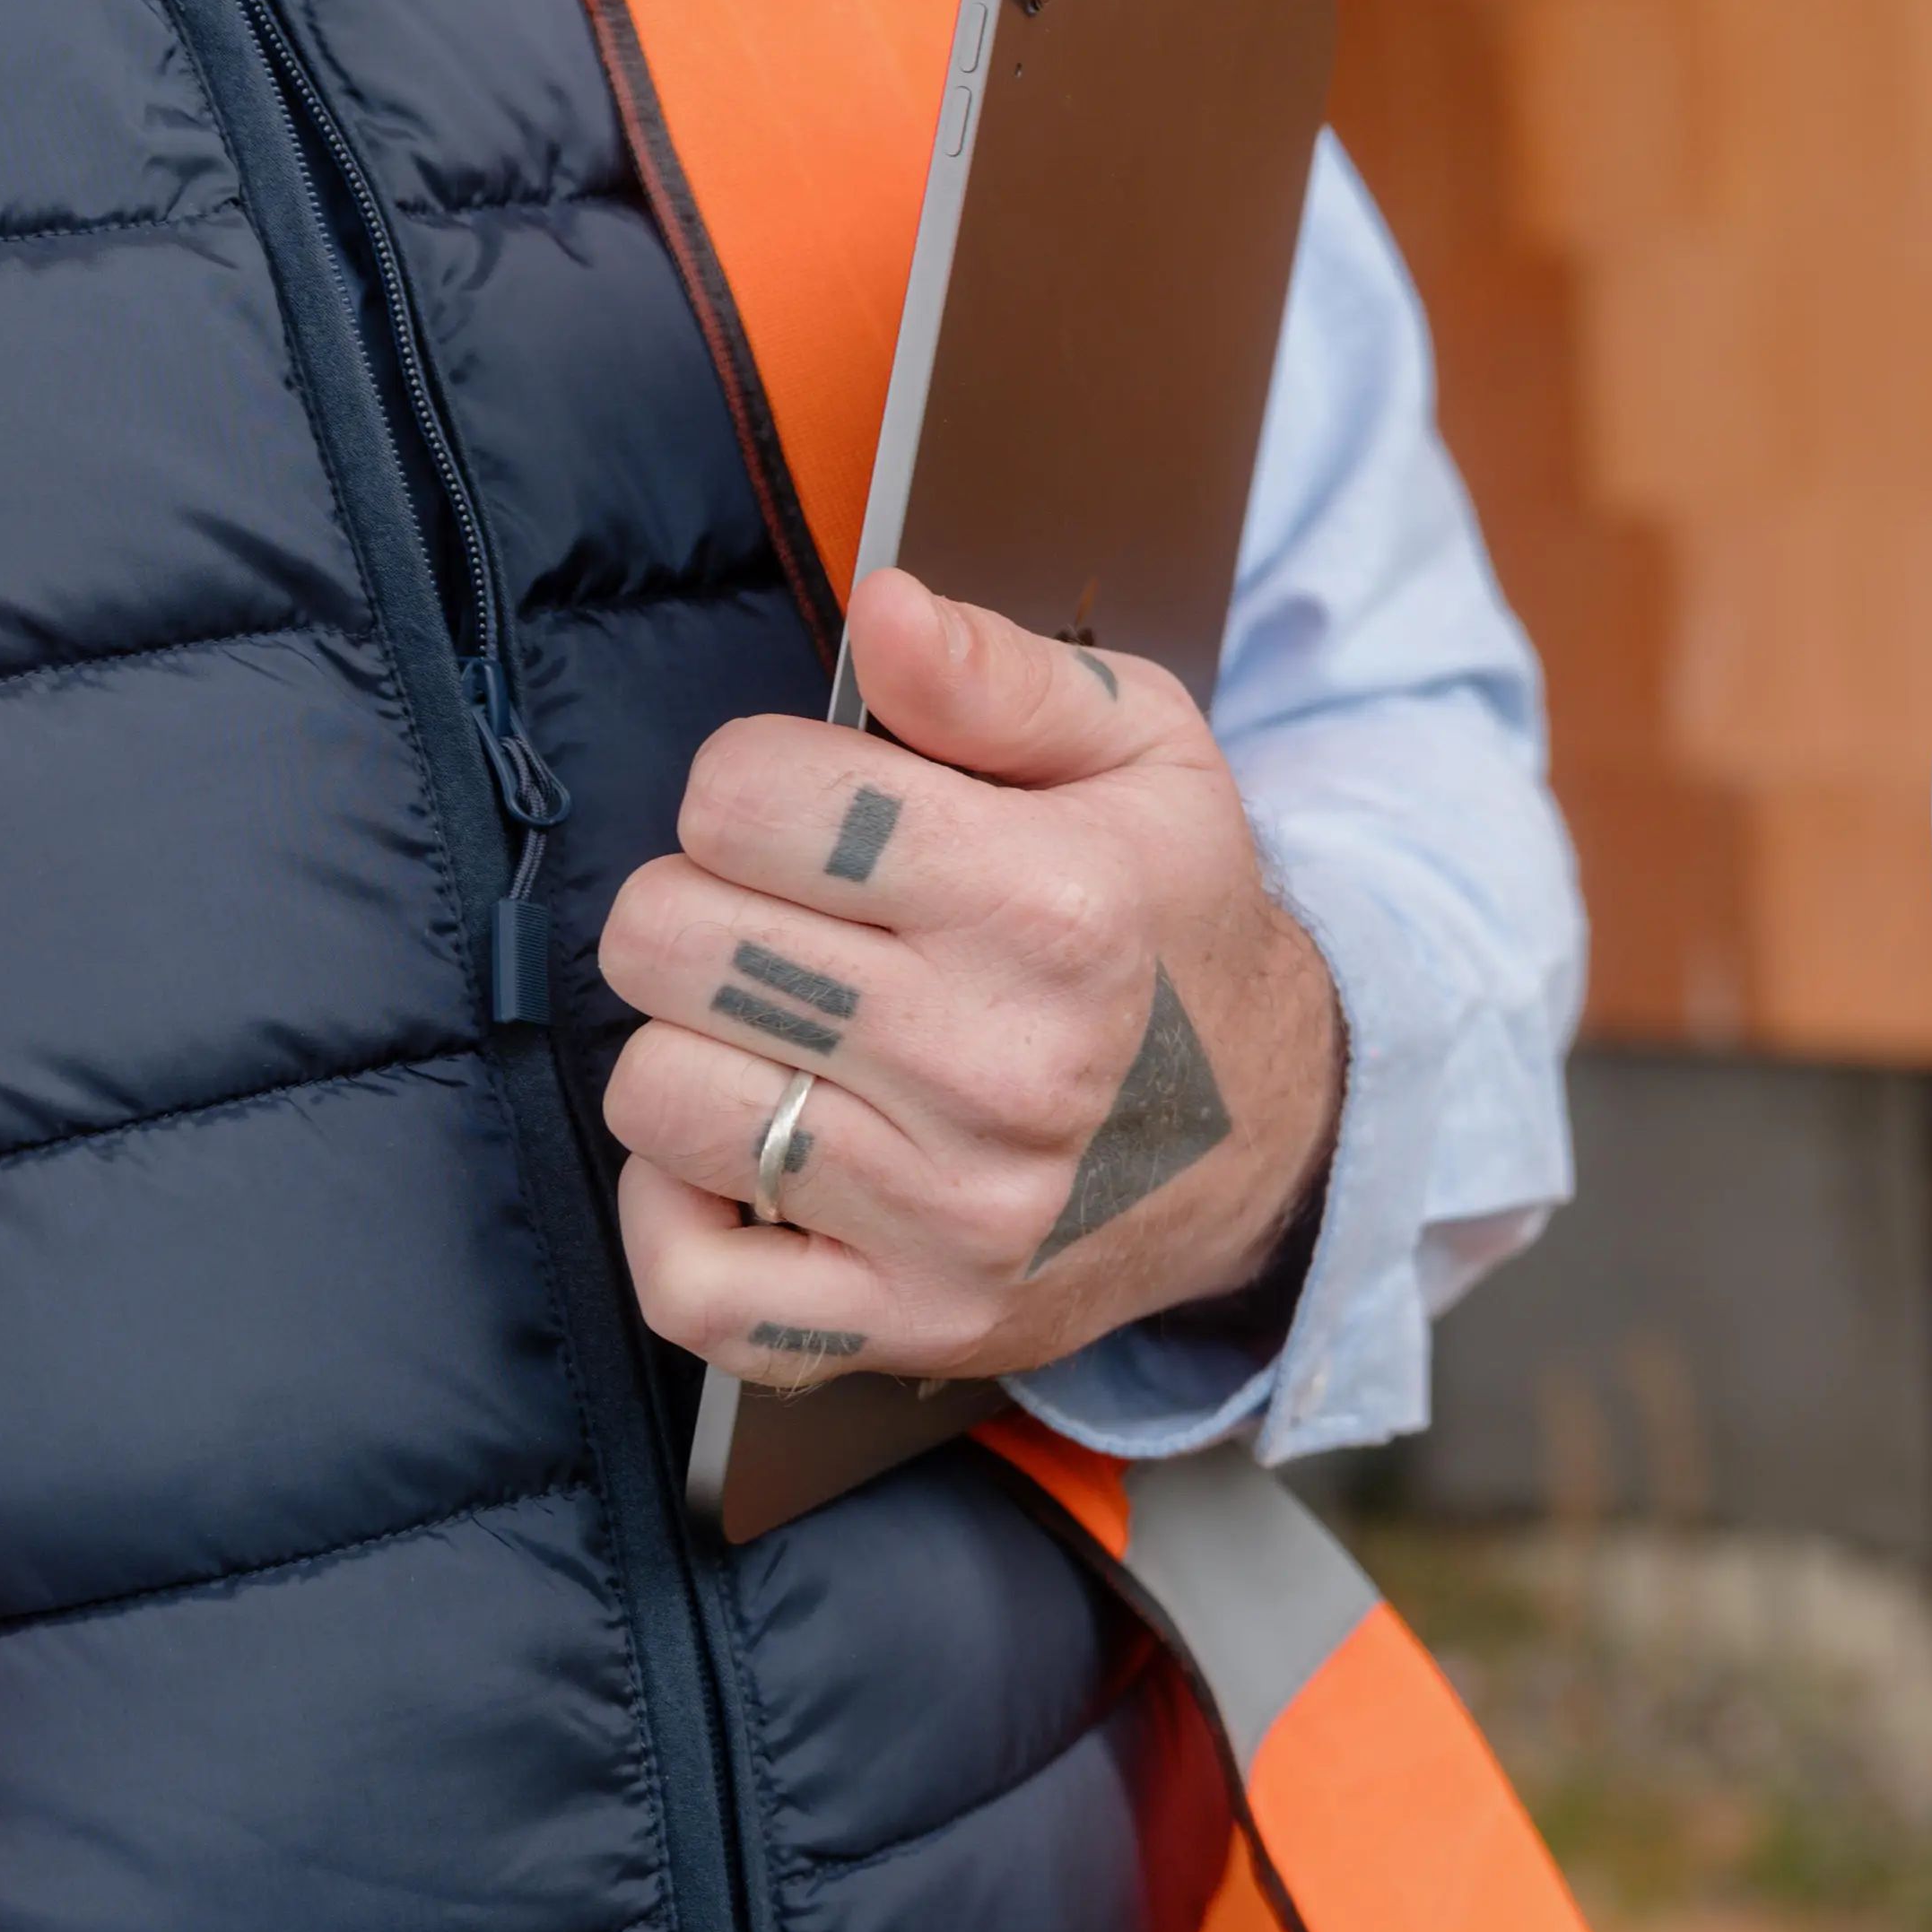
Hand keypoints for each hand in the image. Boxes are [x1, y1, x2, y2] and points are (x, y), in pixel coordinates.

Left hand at [601, 569, 1344, 1388]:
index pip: (747, 795)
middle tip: (783, 922)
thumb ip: (1000, 675)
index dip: (755, 783)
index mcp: (1051, 905)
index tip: (813, 815)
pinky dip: (681, 1217)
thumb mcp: (1143, 754)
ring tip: (786, 1037)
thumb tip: (883, 609)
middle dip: (701, 904)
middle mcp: (1001, 1067)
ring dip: (696, 1051)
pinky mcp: (909, 1323)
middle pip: (667, 938)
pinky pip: (687, 1283)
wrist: (1274, 1139)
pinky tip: (753, 1160)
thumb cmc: (1170, 922)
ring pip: (657, 1096)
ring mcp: (953, 1214)